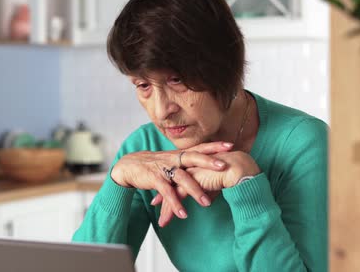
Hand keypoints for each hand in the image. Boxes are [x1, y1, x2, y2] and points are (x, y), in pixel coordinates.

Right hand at [110, 142, 232, 221]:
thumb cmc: (155, 165)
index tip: (230, 145)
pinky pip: (167, 192)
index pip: (200, 148)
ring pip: (182, 178)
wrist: (129, 166)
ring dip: (195, 191)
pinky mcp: (155, 178)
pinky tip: (183, 214)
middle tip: (224, 166)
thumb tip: (208, 167)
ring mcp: (164, 168)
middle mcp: (173, 158)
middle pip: (194, 157)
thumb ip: (188, 164)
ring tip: (206, 204)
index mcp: (179, 154)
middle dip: (209, 161)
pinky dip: (175, 203)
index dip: (214, 146)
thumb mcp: (173, 162)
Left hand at [152, 151, 260, 226]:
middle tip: (154, 204)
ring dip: (166, 208)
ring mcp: (188, 173)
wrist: (239, 169)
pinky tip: (167, 221)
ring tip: (162, 222)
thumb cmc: (232, 173)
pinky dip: (171, 210)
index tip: (163, 193)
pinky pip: (176, 197)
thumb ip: (209, 189)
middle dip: (163, 195)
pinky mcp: (190, 181)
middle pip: (170, 182)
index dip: (170, 184)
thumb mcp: (217, 182)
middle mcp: (188, 167)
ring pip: (171, 192)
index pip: (178, 175)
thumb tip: (208, 198)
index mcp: (194, 163)